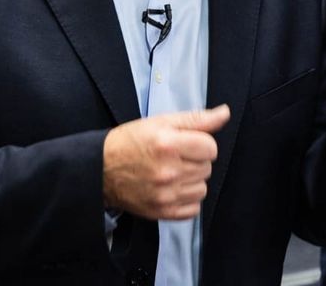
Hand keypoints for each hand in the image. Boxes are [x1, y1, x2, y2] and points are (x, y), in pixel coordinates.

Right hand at [103, 104, 229, 219]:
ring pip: (202, 188)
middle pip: (207, 168)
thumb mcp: (162, 122)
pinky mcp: (162, 211)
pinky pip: (194, 209)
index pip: (210, 148)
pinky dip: (187, 200)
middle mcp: (168, 171)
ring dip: (192, 180)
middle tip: (176, 157)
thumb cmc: (131, 142)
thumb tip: (224, 113)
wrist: (101, 169)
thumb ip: (197, 119)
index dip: (201, 144)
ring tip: (173, 172)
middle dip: (196, 161)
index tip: (187, 144)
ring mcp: (165, 194)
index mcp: (168, 144)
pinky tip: (173, 189)